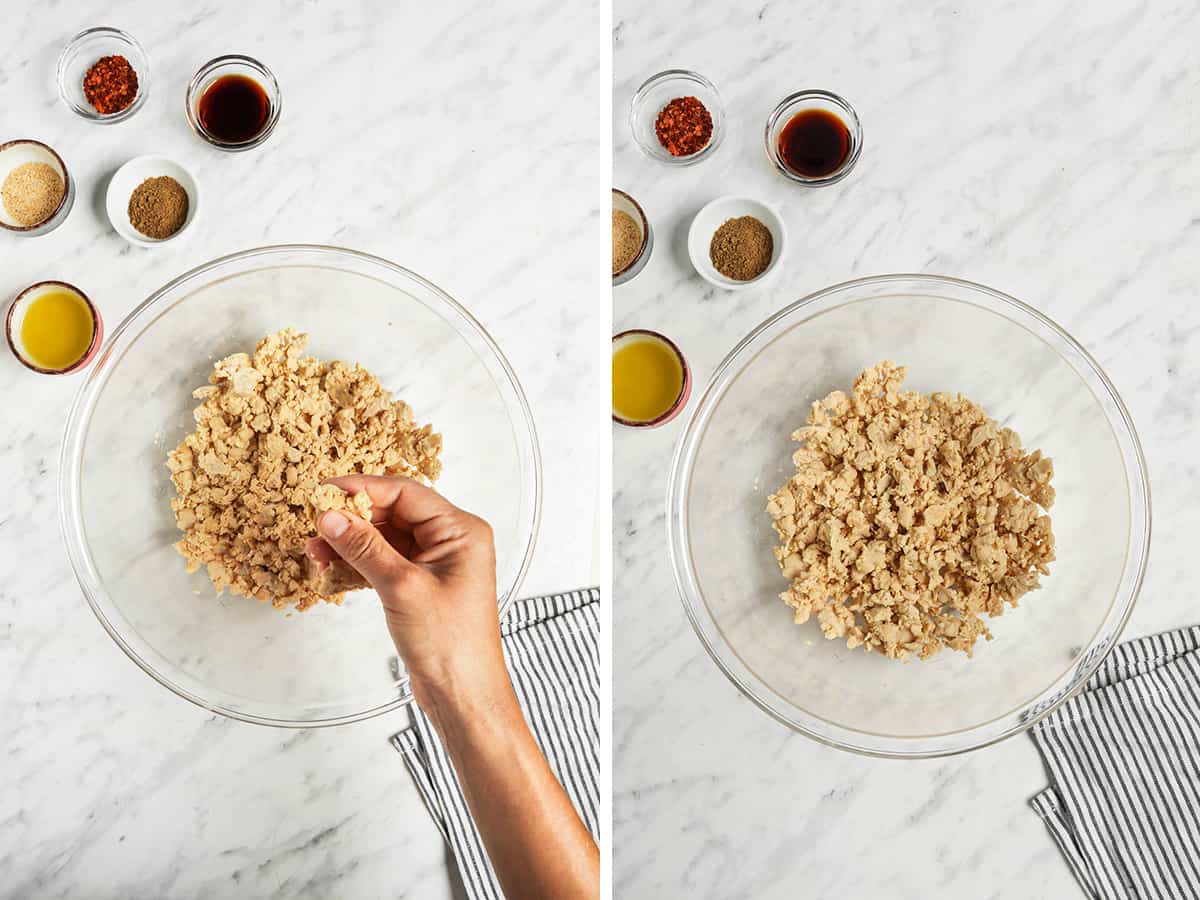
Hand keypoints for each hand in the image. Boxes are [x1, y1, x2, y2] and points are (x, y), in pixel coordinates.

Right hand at [305, 475, 509, 716]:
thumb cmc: (450, 643)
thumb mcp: (401, 587)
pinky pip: (385, 561)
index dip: (362, 490)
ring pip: (385, 538)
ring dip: (351, 543)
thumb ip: (364, 548)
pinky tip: (332, 568)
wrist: (463, 694)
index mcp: (461, 531)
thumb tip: (331, 516)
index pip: (405, 494)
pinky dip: (359, 564)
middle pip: (394, 513)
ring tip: (315, 551)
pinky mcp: (422, 585)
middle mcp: (452, 541)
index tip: (324, 491)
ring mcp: (437, 563)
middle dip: (352, 519)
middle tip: (313, 524)